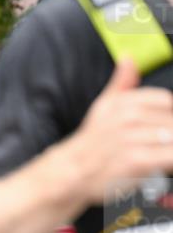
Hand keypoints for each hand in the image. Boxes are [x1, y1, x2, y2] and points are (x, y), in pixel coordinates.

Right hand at [64, 58, 172, 203]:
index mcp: (122, 102)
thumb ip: (121, 84)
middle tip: (152, 143)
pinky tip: (161, 164)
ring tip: (153, 153)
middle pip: (171, 120)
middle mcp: (127, 117)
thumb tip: (128, 60)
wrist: (70, 172)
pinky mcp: (136, 160)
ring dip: (167, 147)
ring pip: (171, 137)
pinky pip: (169, 155)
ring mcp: (131, 138)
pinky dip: (169, 159)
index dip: (165, 116)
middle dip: (167, 133)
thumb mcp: (103, 107)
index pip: (165, 101)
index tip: (155, 128)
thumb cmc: (91, 143)